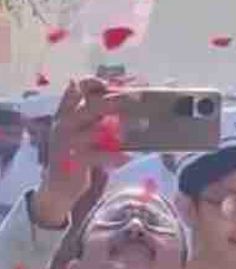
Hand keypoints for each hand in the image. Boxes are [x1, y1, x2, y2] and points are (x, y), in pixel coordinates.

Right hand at [32, 78, 125, 228]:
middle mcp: (64, 124)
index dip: (96, 82)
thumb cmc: (78, 155)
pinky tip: (127, 157)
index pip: (78, 89)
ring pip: (97, 130)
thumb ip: (97, 115)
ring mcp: (66, 142)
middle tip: (139, 97)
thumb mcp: (82, 132)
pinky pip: (97, 155)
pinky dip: (114, 156)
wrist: (58, 188)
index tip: (120, 80)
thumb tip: (125, 96)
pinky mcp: (71, 161)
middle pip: (92, 106)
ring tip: (144, 124)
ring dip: (122, 127)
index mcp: (66, 113)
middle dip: (117, 100)